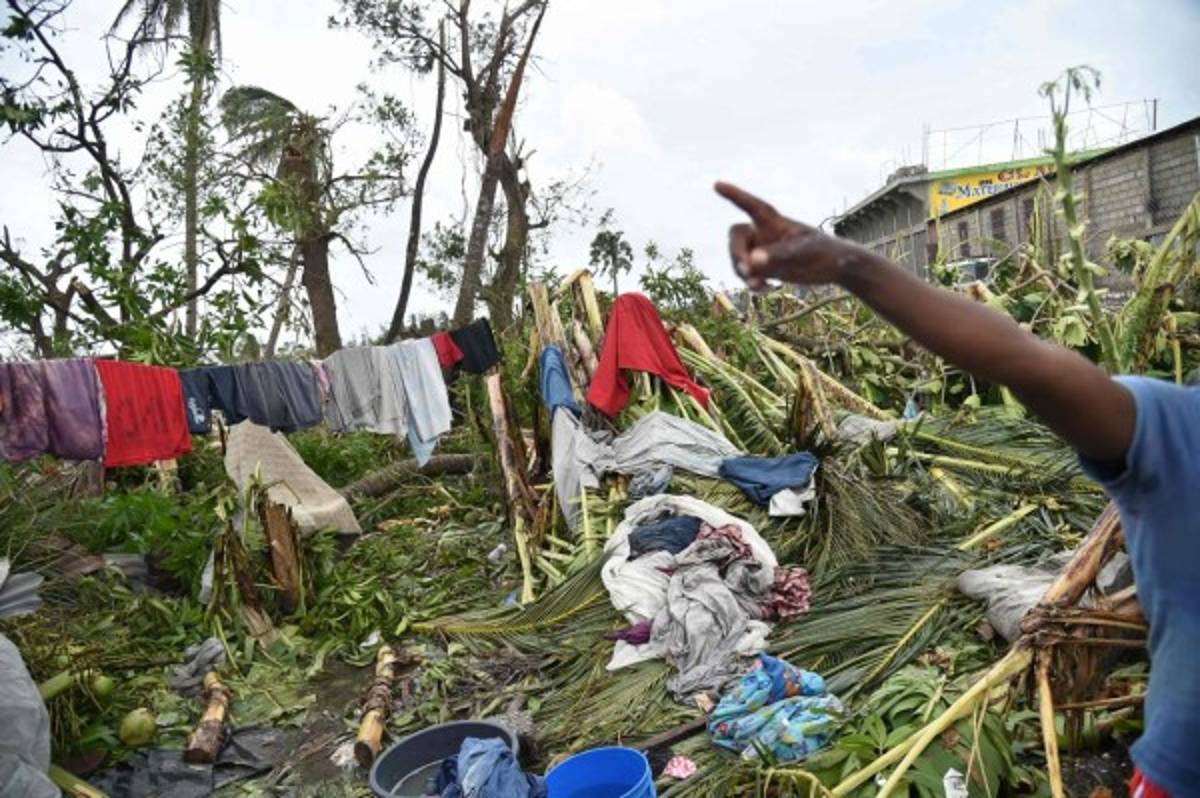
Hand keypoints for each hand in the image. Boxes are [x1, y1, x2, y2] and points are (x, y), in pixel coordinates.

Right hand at [715, 181, 852, 288]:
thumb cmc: (824, 252)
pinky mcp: (767, 268)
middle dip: (736, 253)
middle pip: (737, 237)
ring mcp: (764, 251)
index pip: (752, 206)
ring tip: (758, 286)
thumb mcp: (803, 252)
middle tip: (746, 270)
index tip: (717, 185)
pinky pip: (748, 274)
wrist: (837, 267)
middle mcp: (765, 234)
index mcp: (775, 222)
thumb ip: (777, 255)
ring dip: (743, 272)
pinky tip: (765, 290)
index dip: (734, 195)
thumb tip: (751, 262)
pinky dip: (752, 282)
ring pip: (739, 258)